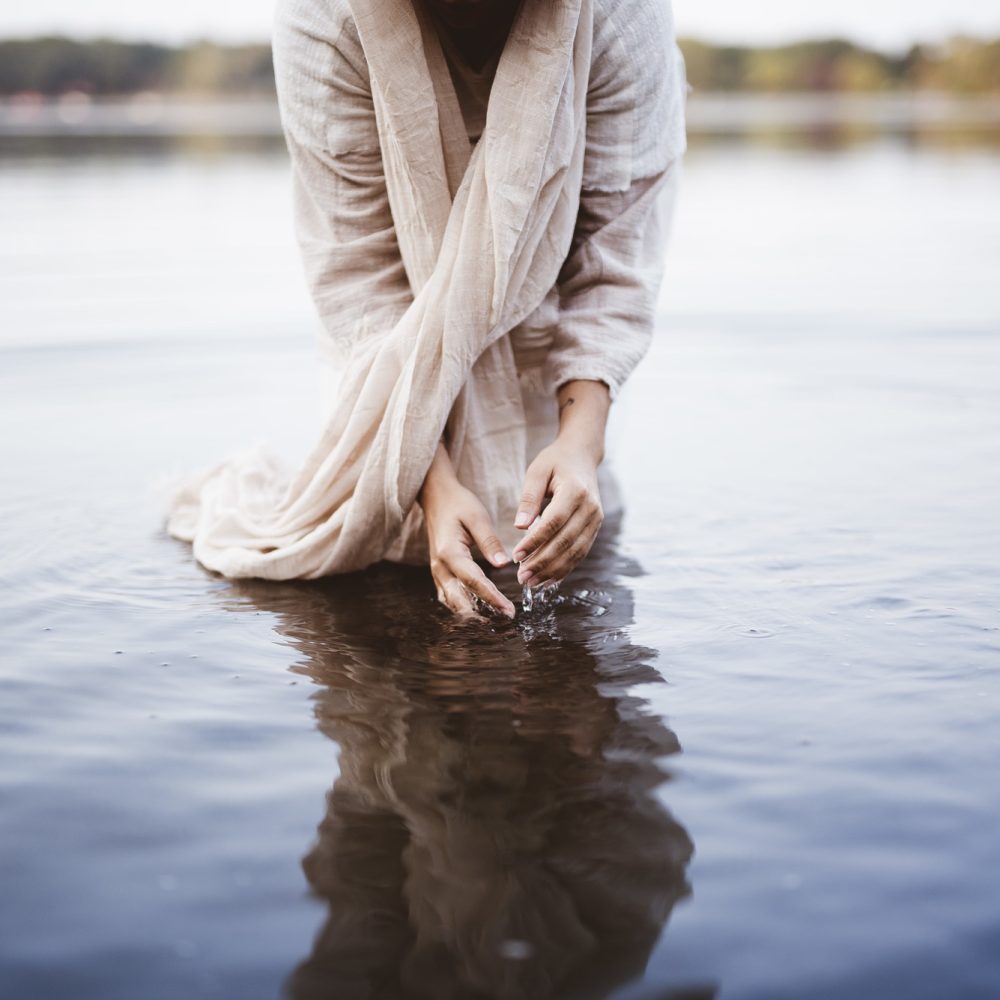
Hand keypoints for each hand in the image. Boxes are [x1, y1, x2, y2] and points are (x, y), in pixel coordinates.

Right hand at [420, 449, 515, 618]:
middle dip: (482, 614)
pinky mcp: (440, 573)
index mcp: (449, 552)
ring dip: (473, 614)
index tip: (509, 611)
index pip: (474, 582)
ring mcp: (437, 572)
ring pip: (453, 602)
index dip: (492, 598)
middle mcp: (440, 567)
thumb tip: (504, 564)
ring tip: (496, 621)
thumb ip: (489, 541)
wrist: (435, 497)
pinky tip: (482, 612)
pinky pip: (450, 596)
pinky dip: (464, 607)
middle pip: (459, 600)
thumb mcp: (477, 516)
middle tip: (506, 620)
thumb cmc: (458, 504)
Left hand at [511, 440, 602, 587]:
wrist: (582, 455)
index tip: (516, 556)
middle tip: (522, 577)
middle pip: (565, 541)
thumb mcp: (537, 471)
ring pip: (575, 552)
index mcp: (575, 491)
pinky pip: (580, 552)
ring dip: (553, 570)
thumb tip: (520, 526)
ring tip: (531, 582)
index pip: (554, 522)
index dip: (535, 542)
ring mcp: (596, 519)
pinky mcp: (595, 528)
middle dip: (543, 562)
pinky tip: (547, 579)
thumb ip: (528, 498)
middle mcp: (590, 507)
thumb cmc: (555, 462)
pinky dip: (564, 568)